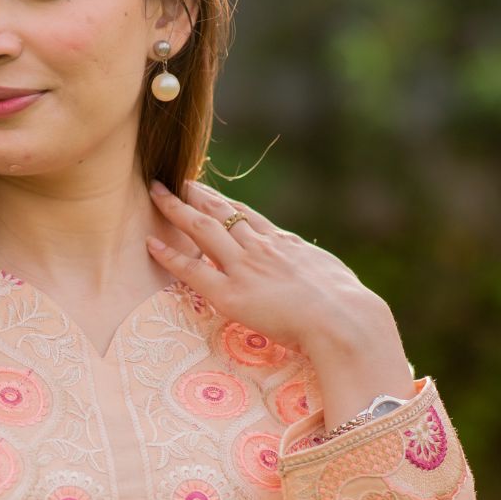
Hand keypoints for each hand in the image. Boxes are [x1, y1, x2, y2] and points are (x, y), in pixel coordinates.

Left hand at [146, 179, 382, 356]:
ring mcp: (244, 268)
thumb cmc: (348, 305)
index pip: (248, 217)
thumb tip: (320, 273)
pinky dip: (170, 255)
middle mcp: (260, 248)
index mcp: (285, 243)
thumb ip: (314, 269)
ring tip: (157, 194)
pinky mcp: (231, 294)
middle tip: (176, 181)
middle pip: (221, 212)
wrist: (343, 318)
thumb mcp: (330, 274)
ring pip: (202, 229)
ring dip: (176, 209)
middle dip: (196, 194)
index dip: (226, 203)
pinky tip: (152, 243)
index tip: (211, 193)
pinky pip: (192, 270)